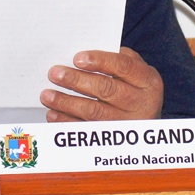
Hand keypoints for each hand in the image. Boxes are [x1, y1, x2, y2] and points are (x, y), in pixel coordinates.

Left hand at [40, 47, 162, 121]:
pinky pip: (86, 130)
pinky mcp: (113, 138)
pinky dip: (67, 121)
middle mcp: (141, 103)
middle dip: (76, 80)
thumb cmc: (132, 86)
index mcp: (148, 80)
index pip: (124, 66)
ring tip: (47, 94)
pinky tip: (53, 113)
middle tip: (54, 74)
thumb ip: (115, 58)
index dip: (100, 61)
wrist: (145, 118)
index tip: (77, 58)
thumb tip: (82, 55)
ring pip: (94, 112)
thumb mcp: (134, 69)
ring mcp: (128, 123)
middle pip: (106, 89)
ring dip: (67, 102)